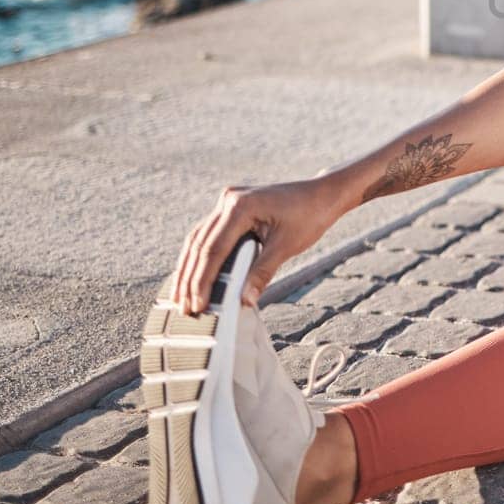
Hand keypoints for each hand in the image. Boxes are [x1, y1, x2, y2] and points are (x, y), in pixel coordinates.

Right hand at [166, 176, 345, 315]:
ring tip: (180, 299)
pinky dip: (200, 257)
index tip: (197, 305)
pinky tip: (192, 278)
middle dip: (190, 279)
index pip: (214, 249)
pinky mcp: (231, 207)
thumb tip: (243, 301)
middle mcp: (229, 199)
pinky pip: (209, 234)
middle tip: (183, 309)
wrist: (323, 194)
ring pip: (198, 239)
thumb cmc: (309, 216)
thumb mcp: (287, 246)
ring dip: (189, 269)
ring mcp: (228, 201)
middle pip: (200, 244)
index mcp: (241, 206)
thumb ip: (262, 273)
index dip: (203, 281)